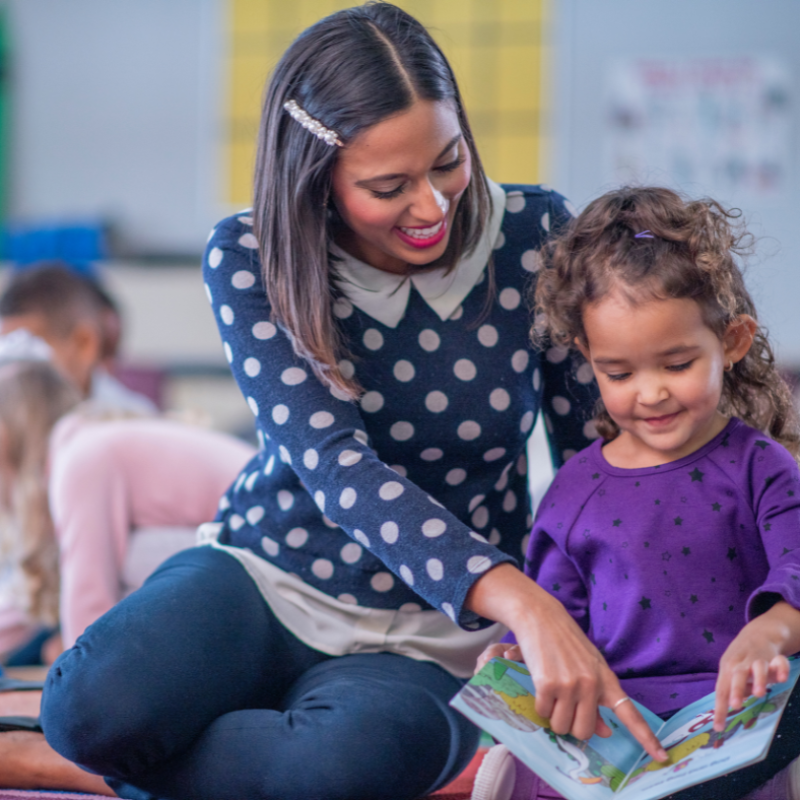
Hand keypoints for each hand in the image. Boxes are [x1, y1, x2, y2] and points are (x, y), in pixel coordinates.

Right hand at [466, 564, 667, 761]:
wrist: (540, 616)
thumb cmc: (565, 642)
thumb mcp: (589, 667)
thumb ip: (597, 701)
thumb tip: (604, 732)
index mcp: (607, 680)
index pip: (630, 714)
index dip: (646, 738)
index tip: (661, 757)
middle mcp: (591, 685)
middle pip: (585, 731)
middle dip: (572, 725)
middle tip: (565, 706)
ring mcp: (570, 685)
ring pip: (562, 726)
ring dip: (554, 716)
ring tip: (552, 692)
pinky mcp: (547, 684)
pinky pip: (543, 713)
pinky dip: (540, 705)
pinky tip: (541, 684)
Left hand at [713, 601, 799, 730]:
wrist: (759, 633)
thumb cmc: (743, 659)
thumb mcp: (732, 671)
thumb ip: (733, 688)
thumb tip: (730, 707)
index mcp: (727, 668)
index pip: (721, 690)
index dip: (720, 708)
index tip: (718, 727)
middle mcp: (741, 663)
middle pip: (736, 676)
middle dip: (736, 690)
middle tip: (735, 706)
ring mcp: (758, 658)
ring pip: (757, 667)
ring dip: (758, 679)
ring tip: (759, 693)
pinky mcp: (775, 656)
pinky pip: (779, 661)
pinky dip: (781, 668)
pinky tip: (783, 678)